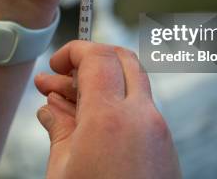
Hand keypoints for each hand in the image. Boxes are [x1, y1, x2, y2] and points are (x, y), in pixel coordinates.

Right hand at [34, 41, 180, 178]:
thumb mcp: (63, 172)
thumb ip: (58, 128)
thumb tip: (51, 108)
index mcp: (111, 118)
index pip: (97, 56)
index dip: (73, 51)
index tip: (55, 63)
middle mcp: (142, 117)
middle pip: (122, 59)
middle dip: (91, 58)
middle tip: (63, 74)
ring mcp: (158, 131)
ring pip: (133, 83)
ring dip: (102, 82)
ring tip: (65, 101)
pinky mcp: (165, 146)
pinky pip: (140, 108)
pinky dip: (116, 103)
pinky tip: (89, 122)